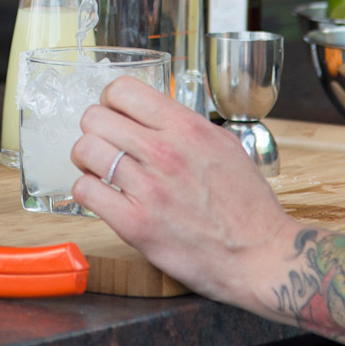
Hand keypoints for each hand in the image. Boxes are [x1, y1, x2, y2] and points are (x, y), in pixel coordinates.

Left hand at [69, 76, 299, 308]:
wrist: (259, 255)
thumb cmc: (246, 205)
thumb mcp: (225, 146)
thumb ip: (186, 127)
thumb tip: (155, 117)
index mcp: (187, 128)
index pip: (123, 90)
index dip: (110, 100)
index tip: (114, 115)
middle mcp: (165, 152)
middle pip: (96, 117)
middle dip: (95, 130)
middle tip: (104, 145)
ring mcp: (148, 188)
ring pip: (85, 150)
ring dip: (86, 160)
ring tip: (99, 170)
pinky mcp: (135, 224)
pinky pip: (86, 191)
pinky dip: (88, 191)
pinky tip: (103, 196)